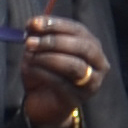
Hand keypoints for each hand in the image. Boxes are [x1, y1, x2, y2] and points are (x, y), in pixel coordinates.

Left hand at [16, 11, 103, 127]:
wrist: (43, 104)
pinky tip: (30, 69)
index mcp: (91, 45)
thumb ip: (39, 36)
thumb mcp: (40, 51)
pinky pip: (61, 83)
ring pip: (75, 66)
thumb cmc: (45, 72)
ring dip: (49, 58)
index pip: (78, 30)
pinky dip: (43, 73)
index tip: (33, 23)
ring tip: (30, 56)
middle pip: (82, 47)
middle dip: (54, 42)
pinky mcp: (78, 98)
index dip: (56, 24)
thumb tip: (32, 24)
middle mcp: (98, 63)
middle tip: (30, 42)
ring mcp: (91, 83)